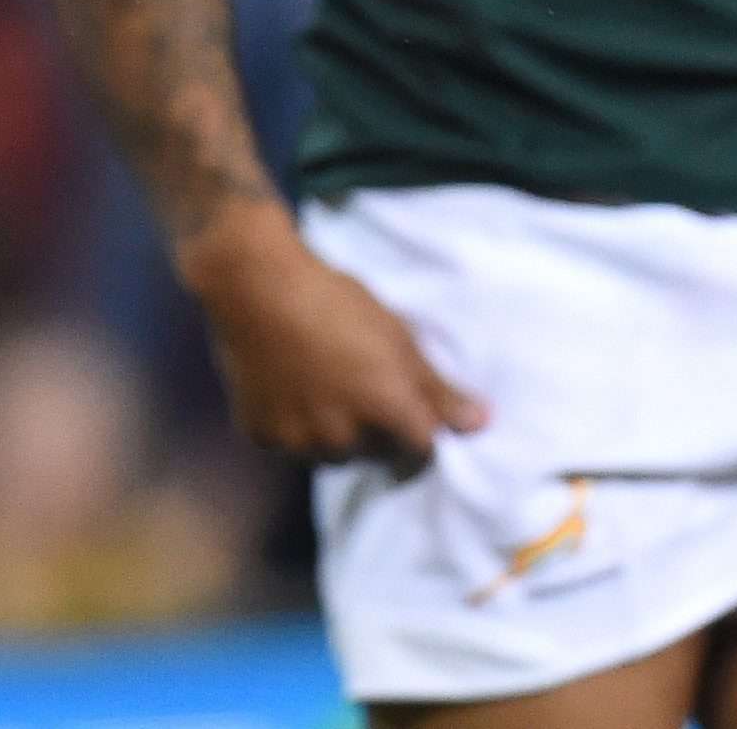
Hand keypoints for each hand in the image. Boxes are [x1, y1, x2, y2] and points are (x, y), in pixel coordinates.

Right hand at [180, 201, 486, 468]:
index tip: (402, 401)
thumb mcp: (395, 334)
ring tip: (319, 384)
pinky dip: (291, 424)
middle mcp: (344, 438)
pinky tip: (286, 386)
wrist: (253, 283)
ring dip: (333, 432)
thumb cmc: (334, 300)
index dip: (416, 424)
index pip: (421, 448)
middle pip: (375, 454)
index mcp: (386, 410)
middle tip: (354, 381)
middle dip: (373, 428)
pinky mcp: (261, 436)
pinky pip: (288, 445)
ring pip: (331, 454)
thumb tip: (482, 422)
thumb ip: (437, 388)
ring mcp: (299, 441)